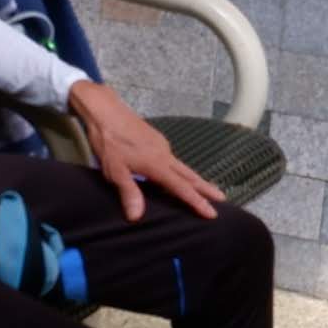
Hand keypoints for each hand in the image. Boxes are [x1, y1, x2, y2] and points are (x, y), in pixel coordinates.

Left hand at [68, 81, 220, 220]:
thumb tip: (137, 216)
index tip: (211, 213)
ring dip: (194, 179)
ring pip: (182, 166)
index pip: (182, 188)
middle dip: (206, 188)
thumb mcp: (115, 170)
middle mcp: (164, 154)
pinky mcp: (156, 140)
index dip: (197, 202)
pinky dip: (179, 170)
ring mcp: (161, 145)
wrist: (105, 111)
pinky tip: (176, 175)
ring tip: (205, 189)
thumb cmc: (108, 141)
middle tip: (222, 199)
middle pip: (190, 175)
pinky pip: (172, 159)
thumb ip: (129, 193)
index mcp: (157, 164)